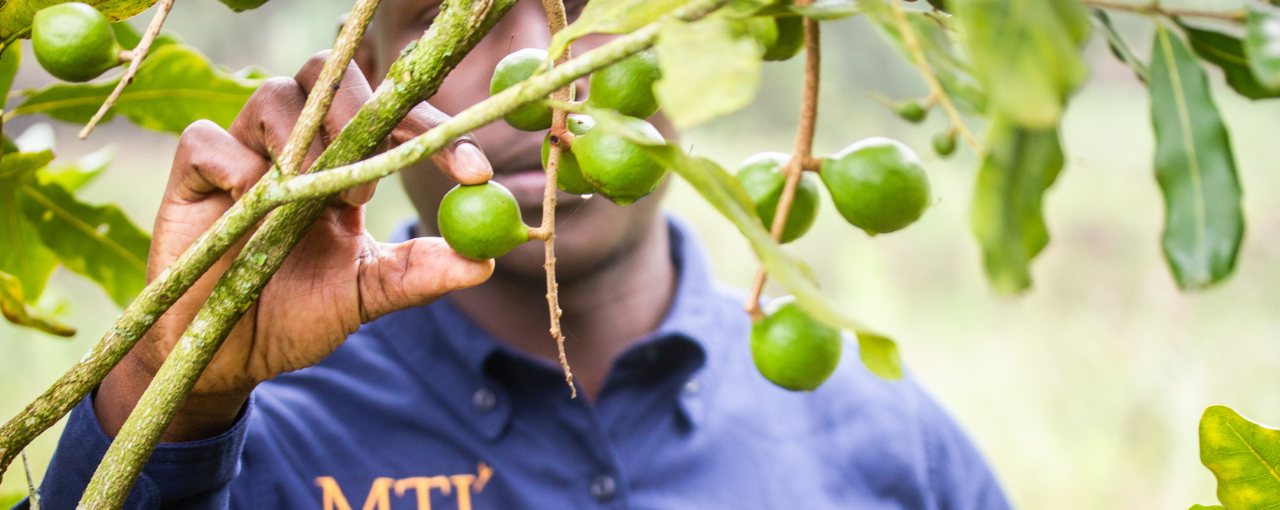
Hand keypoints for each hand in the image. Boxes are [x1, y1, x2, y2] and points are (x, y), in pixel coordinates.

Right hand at [95, 52, 494, 440]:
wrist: (227, 358)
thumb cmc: (297, 315)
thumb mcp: (368, 295)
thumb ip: (419, 273)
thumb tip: (484, 261)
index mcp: (347, 162)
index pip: (394, 115)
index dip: (437, 131)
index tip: (477, 172)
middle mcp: (298, 145)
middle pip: (331, 76)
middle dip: (367, 110)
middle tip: (383, 172)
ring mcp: (244, 154)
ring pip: (273, 94)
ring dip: (306, 138)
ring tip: (322, 197)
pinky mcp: (191, 178)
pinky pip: (207, 139)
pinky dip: (235, 162)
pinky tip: (256, 199)